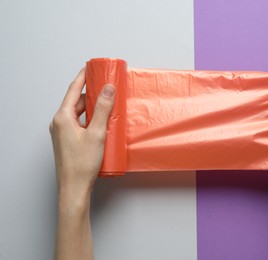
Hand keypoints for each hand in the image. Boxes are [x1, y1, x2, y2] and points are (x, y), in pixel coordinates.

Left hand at [49, 68, 114, 197]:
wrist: (74, 187)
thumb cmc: (82, 164)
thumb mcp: (97, 133)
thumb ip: (103, 109)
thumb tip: (108, 89)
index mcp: (62, 118)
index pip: (73, 90)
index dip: (82, 77)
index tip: (90, 68)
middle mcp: (59, 123)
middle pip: (76, 101)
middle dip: (90, 93)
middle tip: (105, 87)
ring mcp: (62, 132)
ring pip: (78, 113)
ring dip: (91, 108)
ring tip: (107, 105)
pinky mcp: (67, 140)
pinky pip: (78, 123)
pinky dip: (89, 119)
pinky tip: (101, 123)